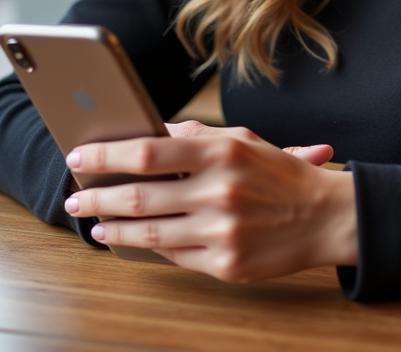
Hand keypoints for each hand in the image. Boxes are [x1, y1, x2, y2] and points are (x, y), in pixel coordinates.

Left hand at [64, 119, 357, 282]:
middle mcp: (219, 191)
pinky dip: (146, 248)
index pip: (148, 152)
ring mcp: (222, 231)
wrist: (325, 216)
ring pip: (149, 233)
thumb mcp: (242, 140)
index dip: (107, 155)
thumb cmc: (279, 174)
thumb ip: (195, 138)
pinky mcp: (226, 265)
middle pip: (140, 196)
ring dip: (112, 229)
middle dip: (98, 197)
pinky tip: (130, 241)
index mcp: (222, 152)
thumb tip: (148, 133)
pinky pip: (174, 256)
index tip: (79, 156)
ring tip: (93, 224)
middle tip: (75, 198)